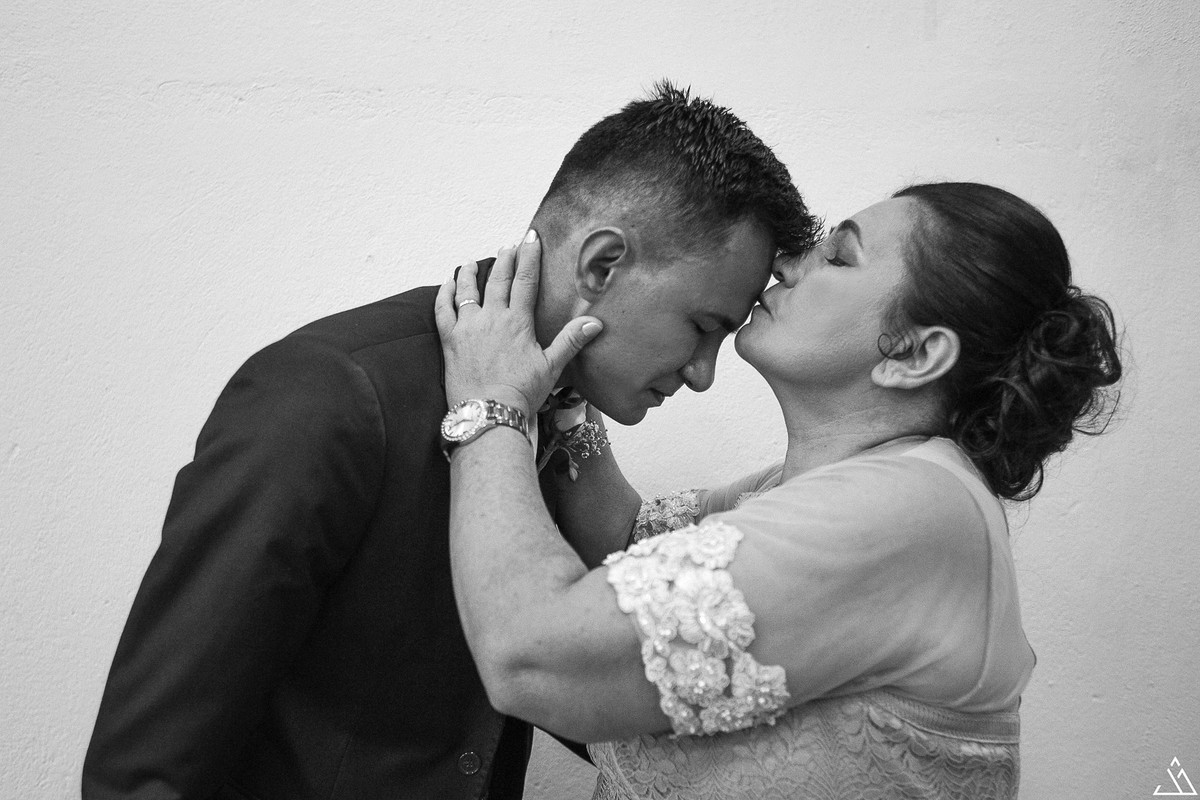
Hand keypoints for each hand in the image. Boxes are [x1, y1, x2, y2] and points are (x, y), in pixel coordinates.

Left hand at [435, 229, 602, 414]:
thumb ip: (571, 340)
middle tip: (509, 245)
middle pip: (498, 280)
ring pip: (467, 290)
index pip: (526, 281)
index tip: (531, 238)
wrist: (489, 413)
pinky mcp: (450, 341)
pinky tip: (447, 285)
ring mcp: (468, 328)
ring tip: (473, 262)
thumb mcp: (552, 366)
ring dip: (471, 273)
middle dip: (505, 259)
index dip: (529, 257)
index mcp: (517, 322)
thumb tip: (595, 322)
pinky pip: (443, 310)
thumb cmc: (521, 393)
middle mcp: (491, 318)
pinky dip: (444, 294)